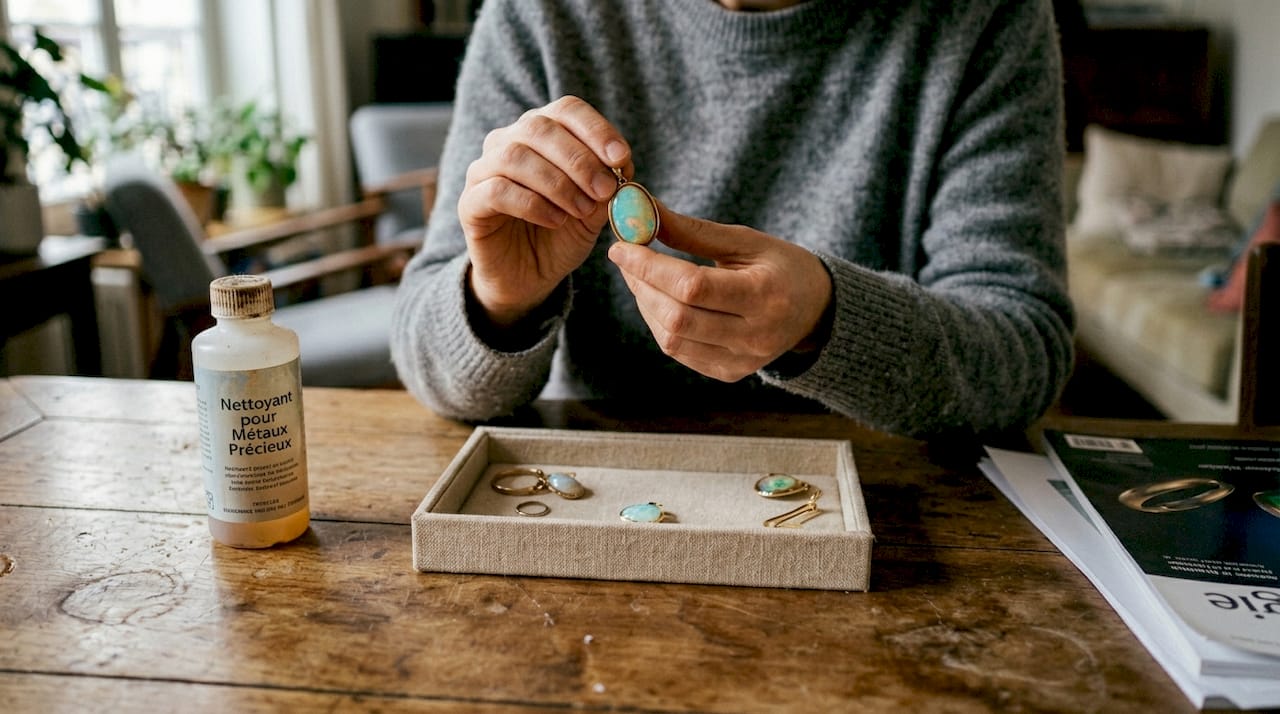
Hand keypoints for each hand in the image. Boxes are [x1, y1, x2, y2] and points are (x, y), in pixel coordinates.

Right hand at [458, 96, 629, 326]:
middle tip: (604, 190)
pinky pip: (497, 191)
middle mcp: (507, 142)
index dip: (596, 129)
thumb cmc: (561, 235)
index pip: (566, 110)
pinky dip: (532, 204)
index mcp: (542, 132)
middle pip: (539, 128)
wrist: (529, 276)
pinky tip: (555, 220)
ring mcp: (483, 170)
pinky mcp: (470, 203)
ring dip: (557, 183)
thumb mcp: (594, 211)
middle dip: (578, 159)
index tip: (621, 158)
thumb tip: (622, 167)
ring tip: (581, 210)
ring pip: (515, 156)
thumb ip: (606, 188)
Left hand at [608, 205, 833, 381]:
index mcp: (764, 295)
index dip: (650, 267)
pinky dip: (660, 324)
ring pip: (672, 340)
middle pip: (677, 317)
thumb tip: (643, 211)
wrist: (816, 310)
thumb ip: (692, 232)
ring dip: (646, 305)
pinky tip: (660, 301)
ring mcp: (742, 361)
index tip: (622, 246)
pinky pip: (680, 352)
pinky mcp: (729, 374)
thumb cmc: (779, 266)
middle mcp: (755, 335)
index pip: (693, 287)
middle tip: (626, 259)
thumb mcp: (744, 241)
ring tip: (641, 277)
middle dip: (642, 285)